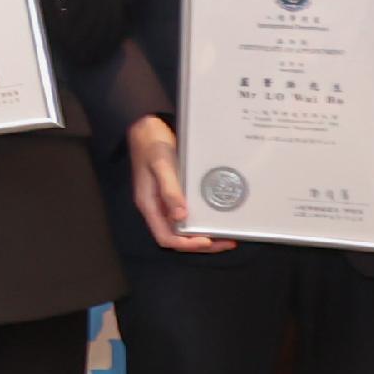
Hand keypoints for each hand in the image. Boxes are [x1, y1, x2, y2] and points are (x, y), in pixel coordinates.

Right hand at [127, 115, 229, 251]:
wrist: (147, 129)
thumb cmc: (152, 146)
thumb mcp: (162, 166)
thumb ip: (169, 190)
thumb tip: (181, 216)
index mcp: (149, 204)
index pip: (165, 237)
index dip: (186, 244)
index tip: (208, 241)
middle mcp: (156, 208)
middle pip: (176, 237)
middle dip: (201, 244)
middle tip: (227, 242)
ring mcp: (164, 202)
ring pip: (183, 229)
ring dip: (203, 236)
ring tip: (226, 236)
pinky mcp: (173, 195)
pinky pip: (187, 216)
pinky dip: (201, 222)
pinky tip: (215, 219)